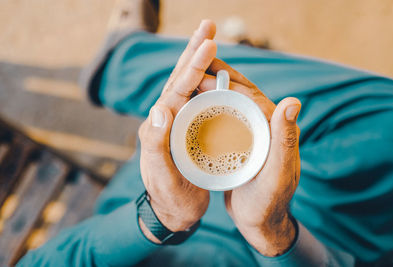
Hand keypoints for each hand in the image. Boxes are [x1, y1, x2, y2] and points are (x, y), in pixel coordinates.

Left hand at [137, 20, 216, 241]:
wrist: (171, 212)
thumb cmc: (169, 197)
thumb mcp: (163, 176)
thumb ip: (156, 144)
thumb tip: (159, 108)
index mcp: (159, 126)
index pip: (177, 90)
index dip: (192, 66)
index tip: (208, 44)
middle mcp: (165, 119)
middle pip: (180, 78)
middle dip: (193, 51)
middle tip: (206, 26)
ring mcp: (176, 122)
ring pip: (188, 85)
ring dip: (198, 61)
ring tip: (209, 40)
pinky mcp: (186, 128)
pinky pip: (195, 98)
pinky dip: (204, 80)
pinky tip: (213, 72)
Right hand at [199, 59, 300, 255]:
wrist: (261, 220)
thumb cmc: (269, 201)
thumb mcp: (277, 174)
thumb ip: (285, 139)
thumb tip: (293, 102)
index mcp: (275, 126)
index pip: (249, 93)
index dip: (224, 81)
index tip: (198, 75)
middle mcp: (264, 123)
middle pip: (238, 91)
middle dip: (214, 76)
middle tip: (188, 69)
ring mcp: (251, 130)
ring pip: (229, 100)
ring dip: (210, 87)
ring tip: (187, 82)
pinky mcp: (240, 139)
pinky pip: (223, 114)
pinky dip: (208, 104)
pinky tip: (191, 104)